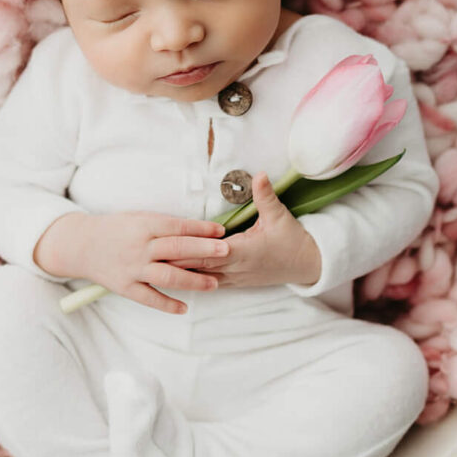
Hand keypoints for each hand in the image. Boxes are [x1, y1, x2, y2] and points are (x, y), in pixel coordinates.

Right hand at [35, 211, 229, 313]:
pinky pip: (149, 298)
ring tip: (214, 284)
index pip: (177, 226)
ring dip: (193, 281)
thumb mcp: (138, 218)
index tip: (221, 231)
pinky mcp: (125, 287)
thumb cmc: (116, 229)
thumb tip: (198, 229)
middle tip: (226, 252)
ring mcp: (132, 269)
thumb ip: (165, 224)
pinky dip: (167, 304)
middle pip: (176, 249)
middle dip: (203, 250)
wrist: (81, 245)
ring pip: (167, 276)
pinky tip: (184, 308)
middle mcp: (139, 247)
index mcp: (144, 226)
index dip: (201, 229)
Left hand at [169, 173, 321, 289]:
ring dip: (179, 273)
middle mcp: (236, 268)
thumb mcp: (280, 215)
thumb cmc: (293, 240)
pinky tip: (173, 276)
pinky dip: (191, 278)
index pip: (209, 251)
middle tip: (149, 255)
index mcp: (244, 251)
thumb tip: (259, 174)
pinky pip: (208, 282)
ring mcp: (234, 278)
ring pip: (200, 277)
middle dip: (175, 262)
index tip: (167, 243)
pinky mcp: (234, 282)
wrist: (306, 265)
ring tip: (154, 266)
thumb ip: (265, 195)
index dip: (188, 248)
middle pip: (199, 266)